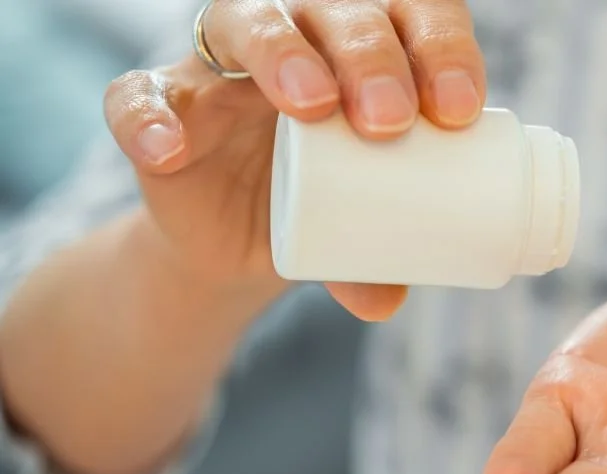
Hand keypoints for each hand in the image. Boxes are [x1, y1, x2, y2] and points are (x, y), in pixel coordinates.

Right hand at [103, 0, 485, 318]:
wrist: (241, 235)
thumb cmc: (323, 205)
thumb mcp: (360, 230)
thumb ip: (375, 258)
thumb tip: (385, 303)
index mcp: (372, 49)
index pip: (416, 16)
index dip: (442, 47)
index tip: (459, 111)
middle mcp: (302, 36)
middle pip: (338, 12)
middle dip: (370, 57)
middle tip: (389, 119)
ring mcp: (227, 65)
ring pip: (248, 23)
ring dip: (282, 56)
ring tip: (311, 105)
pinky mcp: (166, 102)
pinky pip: (140, 95)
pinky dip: (149, 118)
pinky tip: (168, 149)